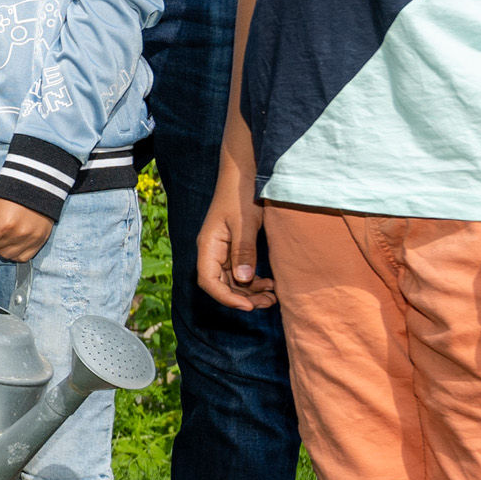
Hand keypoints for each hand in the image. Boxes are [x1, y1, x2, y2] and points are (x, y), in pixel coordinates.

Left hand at [0, 198, 55, 262]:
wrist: (39, 186)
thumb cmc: (11, 193)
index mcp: (3, 225)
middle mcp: (17, 235)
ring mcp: (30, 240)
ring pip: (7, 255)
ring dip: (4, 247)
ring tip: (8, 232)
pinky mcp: (39, 242)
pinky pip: (22, 257)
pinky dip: (17, 251)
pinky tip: (17, 239)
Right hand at [193, 183, 274, 312]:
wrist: (243, 172)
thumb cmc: (241, 193)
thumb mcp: (245, 223)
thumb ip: (243, 251)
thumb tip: (243, 280)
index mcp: (208, 245)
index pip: (209, 282)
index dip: (226, 298)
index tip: (248, 306)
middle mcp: (212, 251)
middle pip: (221, 285)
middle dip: (243, 298)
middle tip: (268, 302)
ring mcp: (222, 250)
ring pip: (231, 281)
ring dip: (250, 292)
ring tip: (272, 296)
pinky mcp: (234, 248)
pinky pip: (239, 271)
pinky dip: (253, 281)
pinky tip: (269, 283)